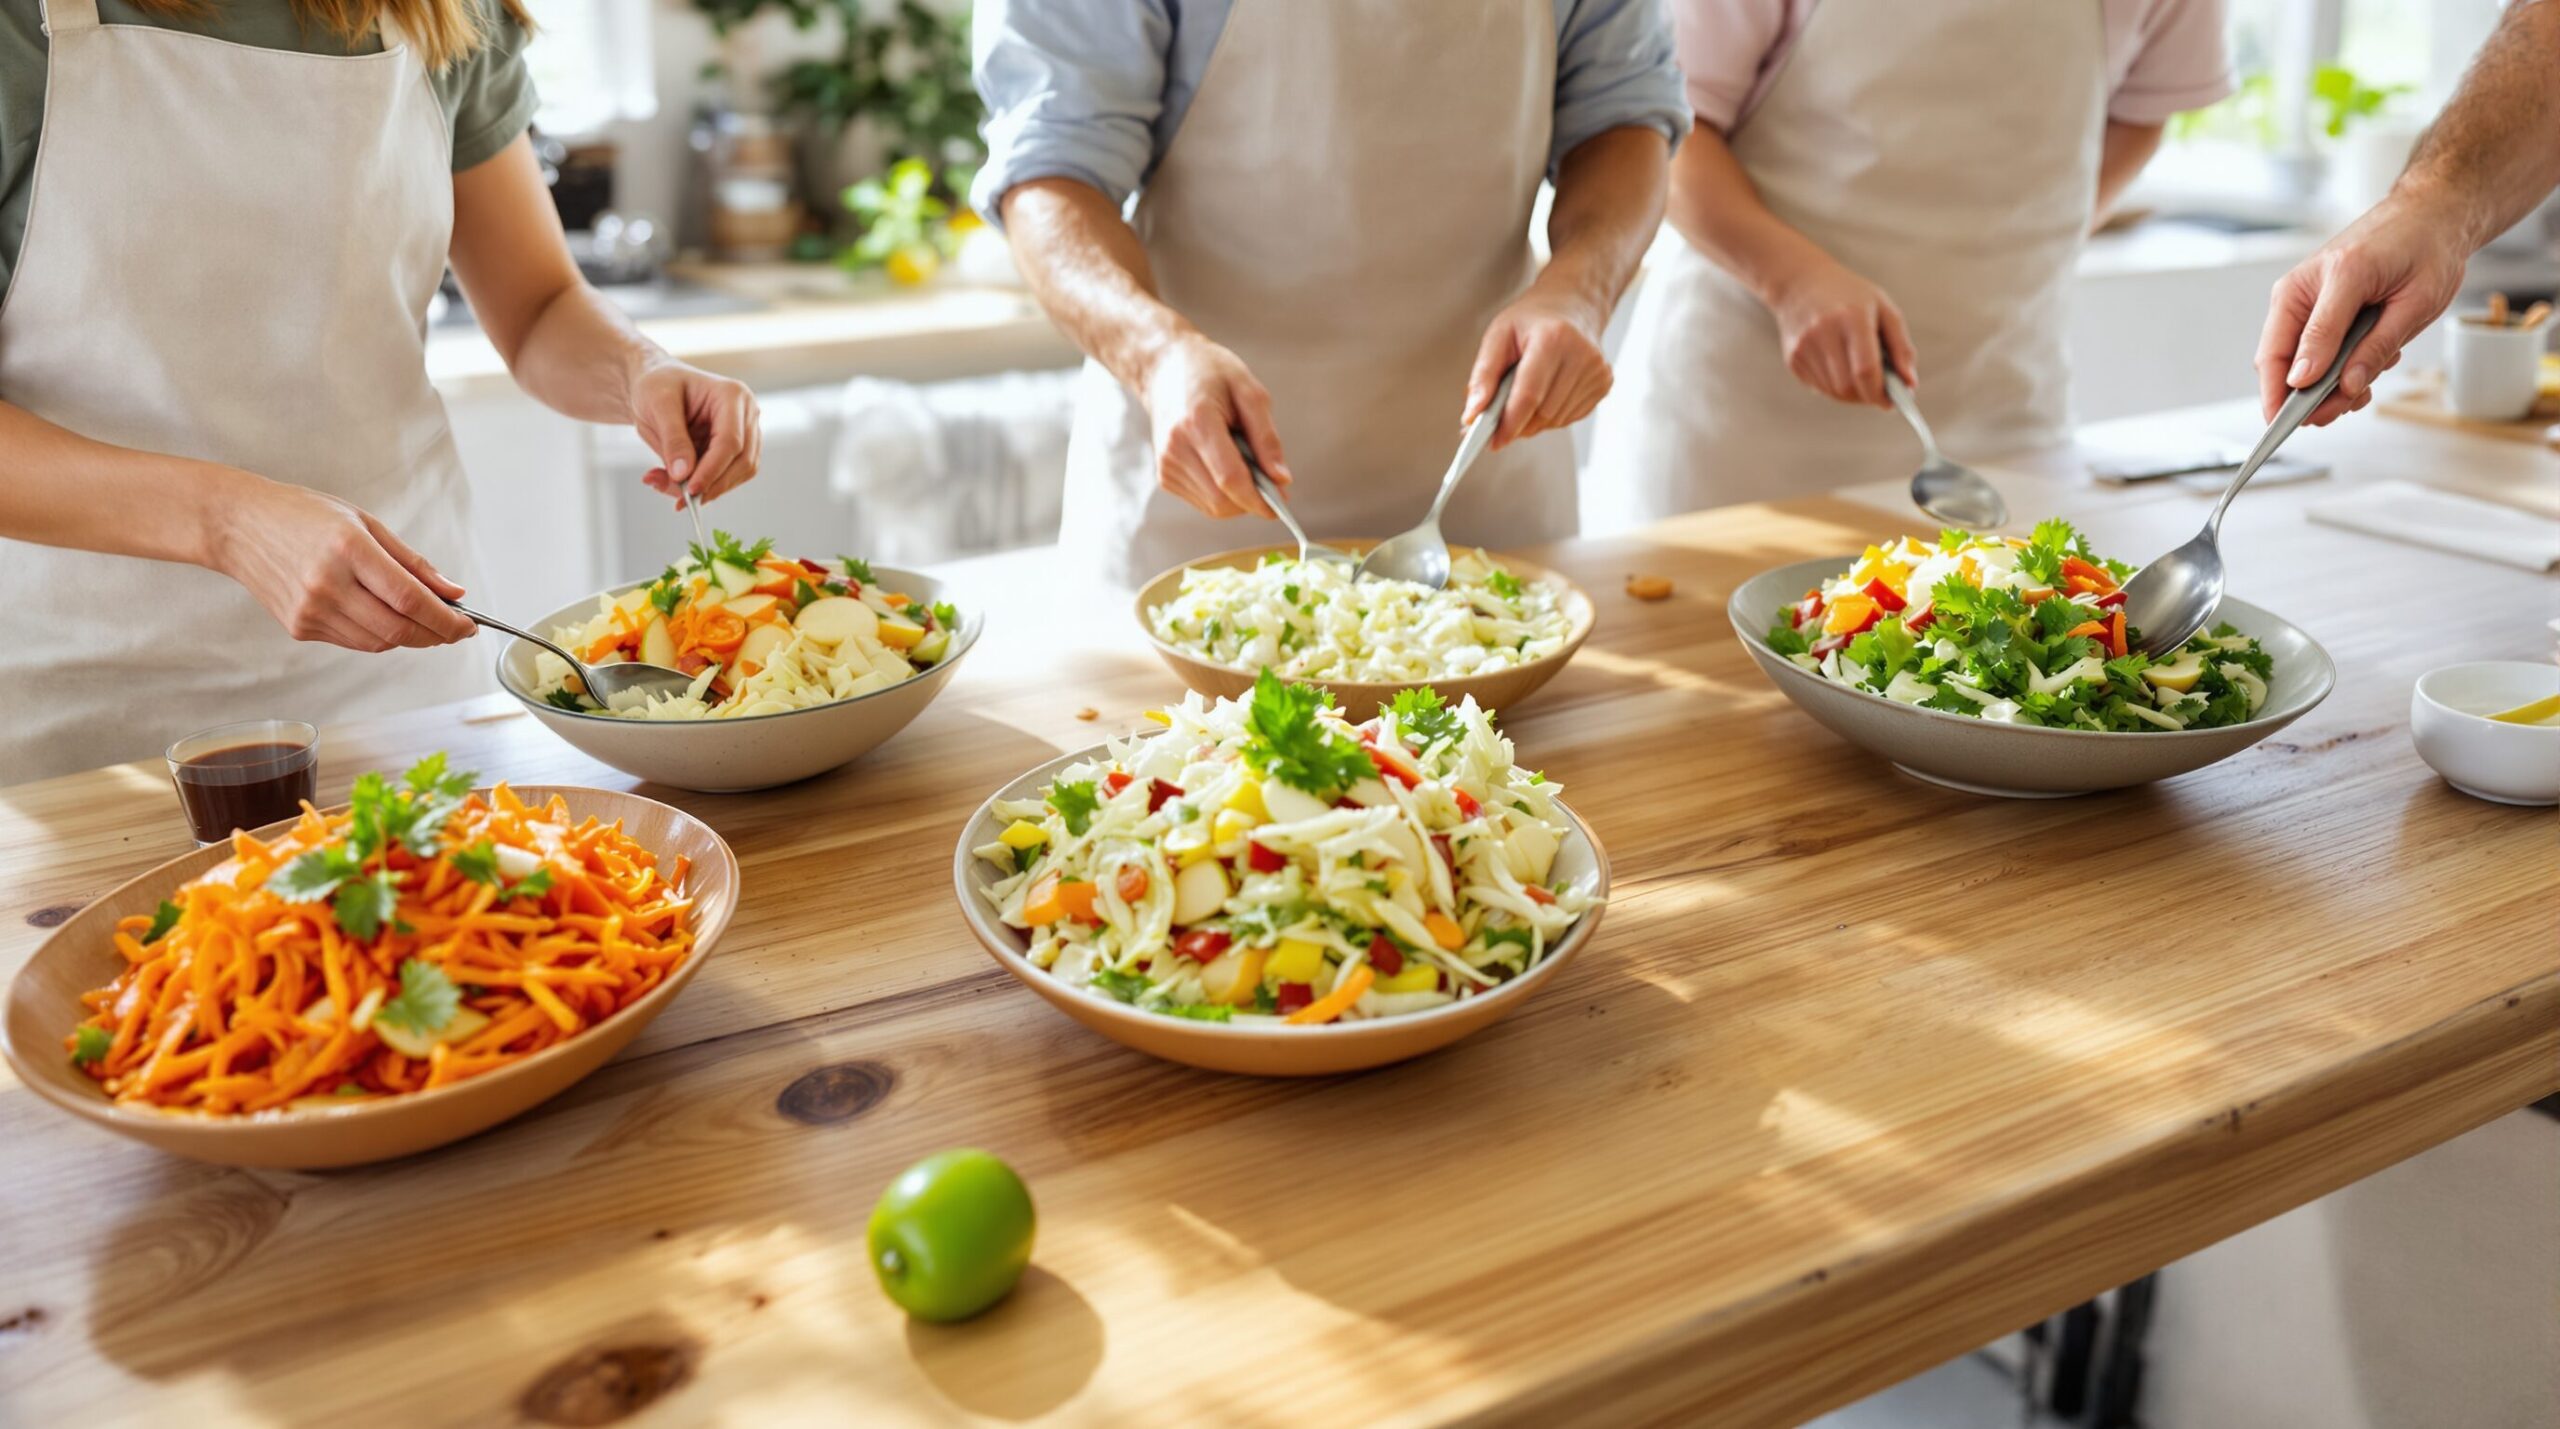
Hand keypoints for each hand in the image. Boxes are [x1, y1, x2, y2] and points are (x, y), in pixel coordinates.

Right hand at [207, 474, 474, 651]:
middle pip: (398, 630)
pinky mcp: (299, 627)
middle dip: (435, 635)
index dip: (447, 619)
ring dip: (409, 637)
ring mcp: (310, 610)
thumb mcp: (364, 523)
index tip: (468, 624)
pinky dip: (378, 636)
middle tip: (454, 629)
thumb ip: (412, 562)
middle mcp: (327, 584)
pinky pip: (354, 642)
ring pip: (379, 642)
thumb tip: (453, 593)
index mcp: (348, 549)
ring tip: (420, 620)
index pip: (411, 599)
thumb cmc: (302, 516)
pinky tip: (380, 616)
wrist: (236, 525)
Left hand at [631, 359, 761, 505]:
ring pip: (741, 473)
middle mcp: (746, 414)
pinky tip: (677, 483)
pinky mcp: (737, 449)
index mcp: (732, 396)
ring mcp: (746, 432)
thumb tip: (683, 474)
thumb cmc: (657, 385)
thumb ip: (672, 440)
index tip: (689, 491)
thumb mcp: (657, 405)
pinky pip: (729, 475)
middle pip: (743, 461)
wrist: (656, 384)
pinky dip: (706, 485)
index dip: (712, 470)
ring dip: (710, 488)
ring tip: (669, 488)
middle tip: (679, 500)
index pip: (731, 442)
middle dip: (713, 485)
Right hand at [1139, 333, 1286, 518]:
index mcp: (1198, 423)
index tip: (1281, 506)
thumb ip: (1267, 438)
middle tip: (1270, 483)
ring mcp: (1166, 465)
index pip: (1230, 478)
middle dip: (1250, 500)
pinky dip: (1222, 493)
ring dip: (1237, 496)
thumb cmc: (1211, 374)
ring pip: (1213, 506)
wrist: (1165, 369)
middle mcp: (1175, 448)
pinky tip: (1224, 464)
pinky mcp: (1165, 475)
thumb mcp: (1249, 392)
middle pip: (1221, 500)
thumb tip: (1282, 480)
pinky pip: (1203, 501)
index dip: (1258, 499)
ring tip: (1242, 461)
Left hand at [1463, 289, 1611, 449]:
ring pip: (1556, 419)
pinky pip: (1570, 416)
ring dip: (1534, 420)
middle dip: (1518, 422)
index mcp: (1553, 338)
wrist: (1573, 303)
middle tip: (1499, 419)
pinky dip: (1551, 415)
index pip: (1529, 395)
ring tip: (1524, 397)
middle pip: (1543, 412)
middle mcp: (1581, 355)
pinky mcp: (1604, 384)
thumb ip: (1483, 375)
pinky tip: (1546, 393)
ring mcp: (1597, 371)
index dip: (1509, 423)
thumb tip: (1473, 414)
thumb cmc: (1532, 319)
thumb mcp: (1498, 335)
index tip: (1493, 440)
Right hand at [1764, 256, 1915, 407]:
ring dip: (1852, 392)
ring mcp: (1804, 347)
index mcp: (1851, 317)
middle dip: (1867, 395)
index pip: (1865, 370)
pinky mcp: (1793, 359)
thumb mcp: (1883, 309)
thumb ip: (1901, 346)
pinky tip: (1839, 365)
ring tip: (1859, 372)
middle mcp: (1824, 333)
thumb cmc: (1848, 295)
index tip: (1892, 401)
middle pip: (1848, 386)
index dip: (1880, 392)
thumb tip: (1909, 383)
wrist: (1800, 283)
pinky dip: (1835, 386)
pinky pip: (1820, 387)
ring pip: (1834, 392)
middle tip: (1879, 389)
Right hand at [2256, 193, 2468, 426]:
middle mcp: (2300, 296)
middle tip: (2343, 410)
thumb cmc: (2422, 246)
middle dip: (2310, 395)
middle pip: (2283, 363)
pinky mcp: (2322, 309)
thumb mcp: (2408, 302)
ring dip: (2330, 383)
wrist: (2432, 216)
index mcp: (2312, 288)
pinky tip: (2369, 360)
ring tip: (2367, 383)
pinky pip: (2318, 350)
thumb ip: (2370, 346)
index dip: (2279, 396)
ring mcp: (2307, 302)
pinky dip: (2341, 367)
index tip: (2285, 425)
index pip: (2279, 355)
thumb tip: (2338, 386)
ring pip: (2302, 362)